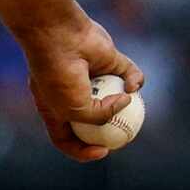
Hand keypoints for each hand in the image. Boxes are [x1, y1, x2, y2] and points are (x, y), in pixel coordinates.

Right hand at [18, 14, 144, 162]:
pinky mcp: (109, 59)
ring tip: (133, 110)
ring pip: (115, 96)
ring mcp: (92, 77)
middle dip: (109, 130)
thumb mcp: (74, 109)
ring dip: (125, 104)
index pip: (66, 139)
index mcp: (54, 110)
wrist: (58, 37)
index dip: (82, 150)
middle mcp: (72, 94)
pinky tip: (134, 86)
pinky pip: (129, 73)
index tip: (103, 151)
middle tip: (125, 135)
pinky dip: (135, 80)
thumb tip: (125, 105)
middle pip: (93, 120)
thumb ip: (98, 117)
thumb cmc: (59, 77)